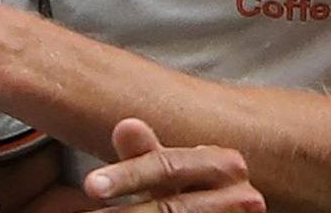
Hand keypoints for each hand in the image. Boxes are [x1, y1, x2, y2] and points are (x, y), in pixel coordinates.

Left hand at [83, 119, 263, 212]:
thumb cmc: (196, 192)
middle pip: (173, 207)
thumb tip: (125, 126)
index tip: (90, 185)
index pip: (168, 167)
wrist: (228, 210)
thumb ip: (147, 153)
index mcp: (224, 163)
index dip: (128, 175)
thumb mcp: (171, 172)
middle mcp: (241, 196)